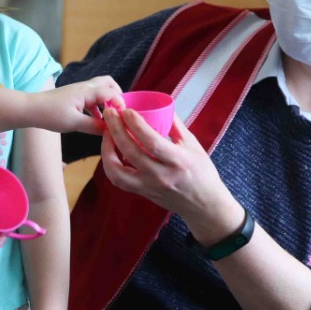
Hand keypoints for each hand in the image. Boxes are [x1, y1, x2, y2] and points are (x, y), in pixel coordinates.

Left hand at [31, 77, 121, 134]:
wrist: (30, 109)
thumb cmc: (50, 115)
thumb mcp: (74, 123)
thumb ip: (94, 126)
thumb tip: (110, 130)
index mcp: (86, 91)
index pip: (111, 92)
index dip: (120, 103)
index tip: (123, 117)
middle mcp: (85, 87)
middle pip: (108, 83)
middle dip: (117, 95)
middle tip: (120, 112)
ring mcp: (79, 91)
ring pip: (100, 89)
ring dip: (108, 101)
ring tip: (111, 118)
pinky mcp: (74, 96)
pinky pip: (92, 97)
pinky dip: (98, 105)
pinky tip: (97, 120)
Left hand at [100, 106, 231, 221]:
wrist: (203, 205)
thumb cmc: (201, 172)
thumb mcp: (193, 145)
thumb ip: (175, 125)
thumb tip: (161, 104)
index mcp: (178, 161)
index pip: (152, 142)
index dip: (136, 124)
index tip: (126, 110)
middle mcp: (161, 176)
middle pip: (130, 152)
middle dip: (116, 129)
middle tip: (110, 112)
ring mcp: (149, 187)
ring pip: (117, 170)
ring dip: (107, 149)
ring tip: (107, 132)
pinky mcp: (141, 193)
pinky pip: (118, 179)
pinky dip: (110, 164)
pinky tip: (110, 149)